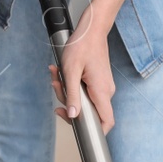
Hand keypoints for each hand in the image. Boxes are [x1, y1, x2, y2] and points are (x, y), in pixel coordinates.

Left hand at [50, 0, 119, 131]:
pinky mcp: (98, 82)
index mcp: (102, 91)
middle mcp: (106, 91)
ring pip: (84, 100)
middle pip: (89, 111)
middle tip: (56, 87)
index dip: (96, 132)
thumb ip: (72, 95)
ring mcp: (103, 86)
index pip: (106, 121)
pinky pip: (85, 90)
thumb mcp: (71, 71)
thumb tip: (73, 114)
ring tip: (57, 75)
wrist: (92, 29)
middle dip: (68, 102)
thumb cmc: (82, 45)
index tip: (78, 130)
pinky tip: (63, 73)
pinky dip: (72, 84)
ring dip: (67, 90)